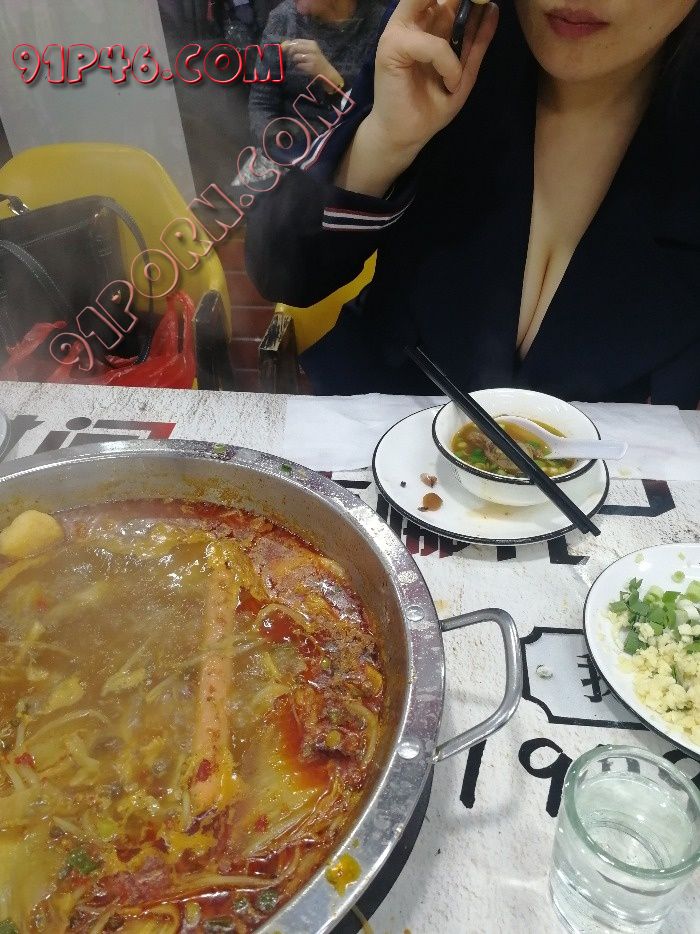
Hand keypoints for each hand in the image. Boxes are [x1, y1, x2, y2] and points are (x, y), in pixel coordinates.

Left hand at [282, 39, 341, 85]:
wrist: (328, 74)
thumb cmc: (317, 63)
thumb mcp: (310, 52)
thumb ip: (299, 47)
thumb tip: (284, 44)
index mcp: (312, 43)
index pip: (295, 41)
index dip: (288, 46)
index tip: (286, 52)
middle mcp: (312, 48)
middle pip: (294, 48)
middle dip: (289, 54)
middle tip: (290, 60)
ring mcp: (312, 58)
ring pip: (295, 57)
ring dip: (294, 62)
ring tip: (298, 65)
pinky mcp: (311, 67)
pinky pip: (298, 66)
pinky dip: (298, 68)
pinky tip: (301, 69)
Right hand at [366, 0, 498, 157]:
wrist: (405, 136)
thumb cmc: (429, 107)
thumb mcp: (462, 72)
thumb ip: (476, 42)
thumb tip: (493, 7)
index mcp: (423, 24)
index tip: (482, 1)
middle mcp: (409, 23)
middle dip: (461, 1)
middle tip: (483, 4)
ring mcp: (398, 32)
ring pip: (441, 11)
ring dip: (464, 28)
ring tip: (465, 63)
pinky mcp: (392, 47)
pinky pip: (434, 45)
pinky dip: (448, 62)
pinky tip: (451, 83)